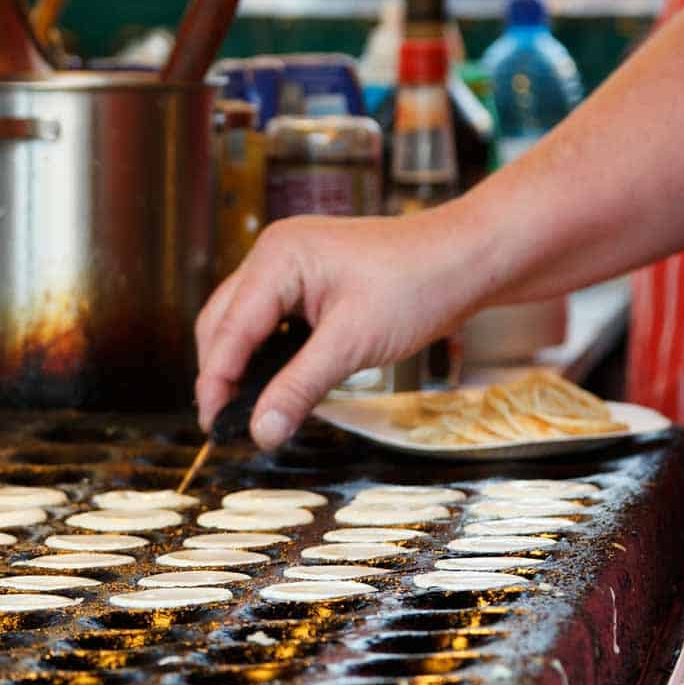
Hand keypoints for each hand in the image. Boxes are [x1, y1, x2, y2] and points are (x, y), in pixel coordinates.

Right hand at [195, 207, 482, 449]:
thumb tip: (261, 431)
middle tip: (227, 424)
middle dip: (220, 373)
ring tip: (246, 408)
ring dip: (240, 363)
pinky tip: (274, 381)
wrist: (468, 259)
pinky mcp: (308, 278)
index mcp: (278, 258)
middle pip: (223, 322)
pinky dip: (264, 351)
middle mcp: (275, 253)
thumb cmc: (419, 285)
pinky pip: (270, 318)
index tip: (215, 426)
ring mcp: (290, 263)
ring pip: (243, 321)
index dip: (216, 382)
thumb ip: (299, 388)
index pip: (227, 329)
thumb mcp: (352, 344)